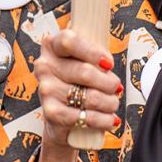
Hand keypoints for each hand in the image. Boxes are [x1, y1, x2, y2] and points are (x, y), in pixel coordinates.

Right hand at [33, 30, 121, 161]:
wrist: (59, 116)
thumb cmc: (76, 80)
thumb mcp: (82, 59)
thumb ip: (94, 55)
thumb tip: (107, 65)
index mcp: (52, 45)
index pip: (69, 42)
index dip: (92, 52)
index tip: (108, 63)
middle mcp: (44, 66)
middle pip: (84, 72)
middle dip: (108, 82)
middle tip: (116, 87)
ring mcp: (46, 89)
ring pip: (89, 97)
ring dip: (109, 102)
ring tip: (113, 103)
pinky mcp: (51, 113)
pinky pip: (85, 117)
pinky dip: (103, 119)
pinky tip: (110, 119)